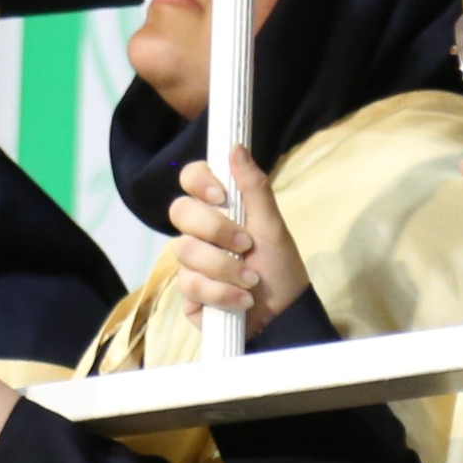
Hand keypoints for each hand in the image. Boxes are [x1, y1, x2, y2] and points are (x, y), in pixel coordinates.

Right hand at [168, 146, 306, 335]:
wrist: (283, 315)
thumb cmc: (280, 268)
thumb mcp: (273, 226)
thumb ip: (254, 188)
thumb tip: (236, 146)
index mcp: (219, 208)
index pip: (190, 179)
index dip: (199, 182)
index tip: (220, 196)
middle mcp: (199, 232)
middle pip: (179, 212)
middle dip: (215, 230)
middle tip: (245, 244)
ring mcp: (191, 262)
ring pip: (185, 252)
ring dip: (224, 268)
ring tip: (251, 280)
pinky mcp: (188, 293)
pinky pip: (190, 285)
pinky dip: (221, 293)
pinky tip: (241, 300)